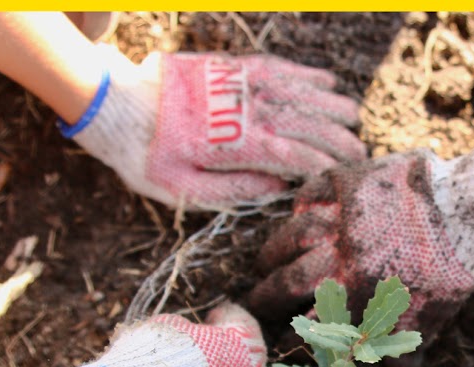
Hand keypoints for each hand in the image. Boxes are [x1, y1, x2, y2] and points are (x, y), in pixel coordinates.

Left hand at [65, 47, 365, 210]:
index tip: (345, 174)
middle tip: (360, 150)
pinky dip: (304, 73)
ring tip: (354, 115)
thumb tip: (276, 191)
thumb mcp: (183, 191)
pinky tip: (326, 79)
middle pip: (303, 121)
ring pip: (297, 91)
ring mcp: (239, 85)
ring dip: (330, 102)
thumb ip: (234, 192)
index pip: (293, 153)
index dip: (324, 163)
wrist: (113, 103)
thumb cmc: (145, 155)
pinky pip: (277, 68)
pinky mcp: (231, 68)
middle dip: (337, 136)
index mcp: (234, 145)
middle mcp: (244, 110)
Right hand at [249, 137, 473, 338]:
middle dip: (267, 292)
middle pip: (288, 277)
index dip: (286, 327)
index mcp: (362, 292)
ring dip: (274, 251)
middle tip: (257, 298)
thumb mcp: (431, 320)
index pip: (308, 317)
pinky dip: (300, 206)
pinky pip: (311, 193)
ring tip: (266, 260)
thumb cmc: (454, 270)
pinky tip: (297, 218)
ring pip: (293, 234)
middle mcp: (345, 254)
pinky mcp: (350, 181)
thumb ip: (397, 350)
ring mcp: (345, 214)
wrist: (473, 211)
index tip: (276, 330)